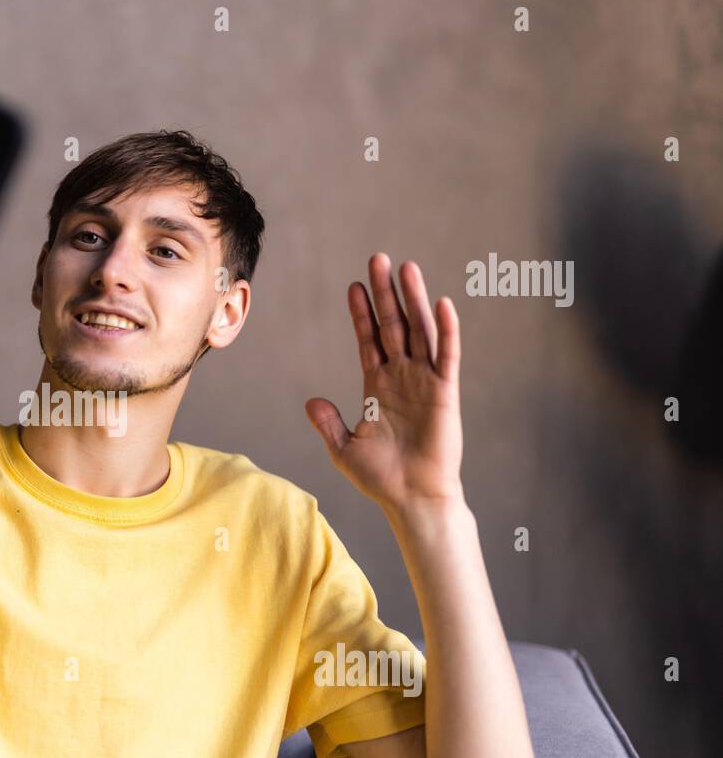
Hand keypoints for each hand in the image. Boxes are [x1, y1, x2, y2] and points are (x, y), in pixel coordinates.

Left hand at [304, 253, 463, 514]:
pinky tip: (441, 304)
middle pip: (393, 325)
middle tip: (378, 259)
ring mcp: (425, 382)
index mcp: (378, 387)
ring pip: (419, 331)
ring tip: (406, 268)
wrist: (411, 499)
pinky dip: (447, 330)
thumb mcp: (344, 449)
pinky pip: (447, 355)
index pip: (369, 340)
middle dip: (385, 293)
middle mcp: (403, 377)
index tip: (354, 286)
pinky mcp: (446, 393)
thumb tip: (311, 402)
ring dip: (413, 300)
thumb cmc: (381, 478)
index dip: (362, 314)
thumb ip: (328, 424)